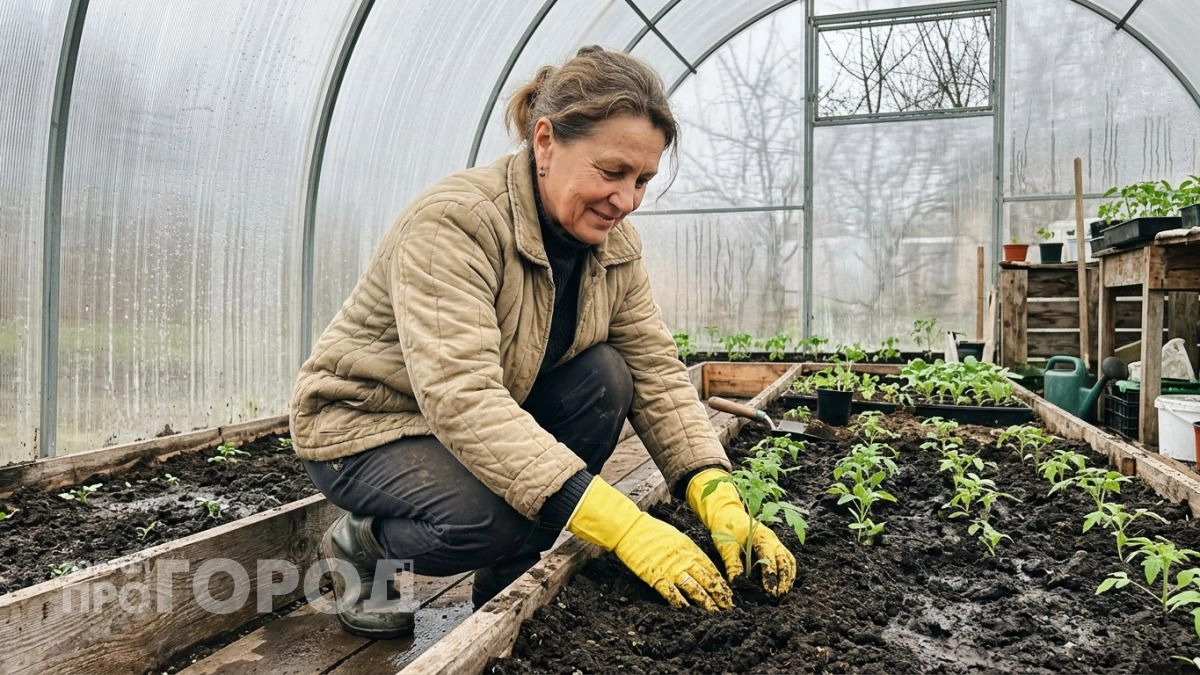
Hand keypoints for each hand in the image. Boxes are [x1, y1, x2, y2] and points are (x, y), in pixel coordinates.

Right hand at [567, 477, 732, 610]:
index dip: (722, 585)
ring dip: (706, 603)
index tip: (729, 596)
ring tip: (715, 614)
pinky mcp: (657, 577)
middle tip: (729, 609)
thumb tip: (701, 567)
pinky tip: (689, 612)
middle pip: (707, 582)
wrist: (632, 529)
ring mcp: (672, 570)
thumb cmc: (654, 532)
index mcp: (691, 550)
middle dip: (719, 597)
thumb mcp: (678, 538)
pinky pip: (673, 594)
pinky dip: (682, 604)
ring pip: (695, 590)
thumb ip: (690, 553)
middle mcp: (685, 560)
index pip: (712, 570)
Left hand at [687, 468, 796, 596]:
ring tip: (783, 592)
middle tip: (778, 595)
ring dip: (788, 576)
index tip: (770, 591)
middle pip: (785, 560)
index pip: (770, 558)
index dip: (771, 576)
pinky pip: (786, 559)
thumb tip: (738, 585)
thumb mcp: (726, 546)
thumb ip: (733, 565)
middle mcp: (772, 538)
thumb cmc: (725, 527)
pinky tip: (783, 583)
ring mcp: (775, 541)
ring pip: (788, 560)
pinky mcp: (773, 545)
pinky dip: (787, 571)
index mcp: (761, 536)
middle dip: (784, 579)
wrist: (726, 512)